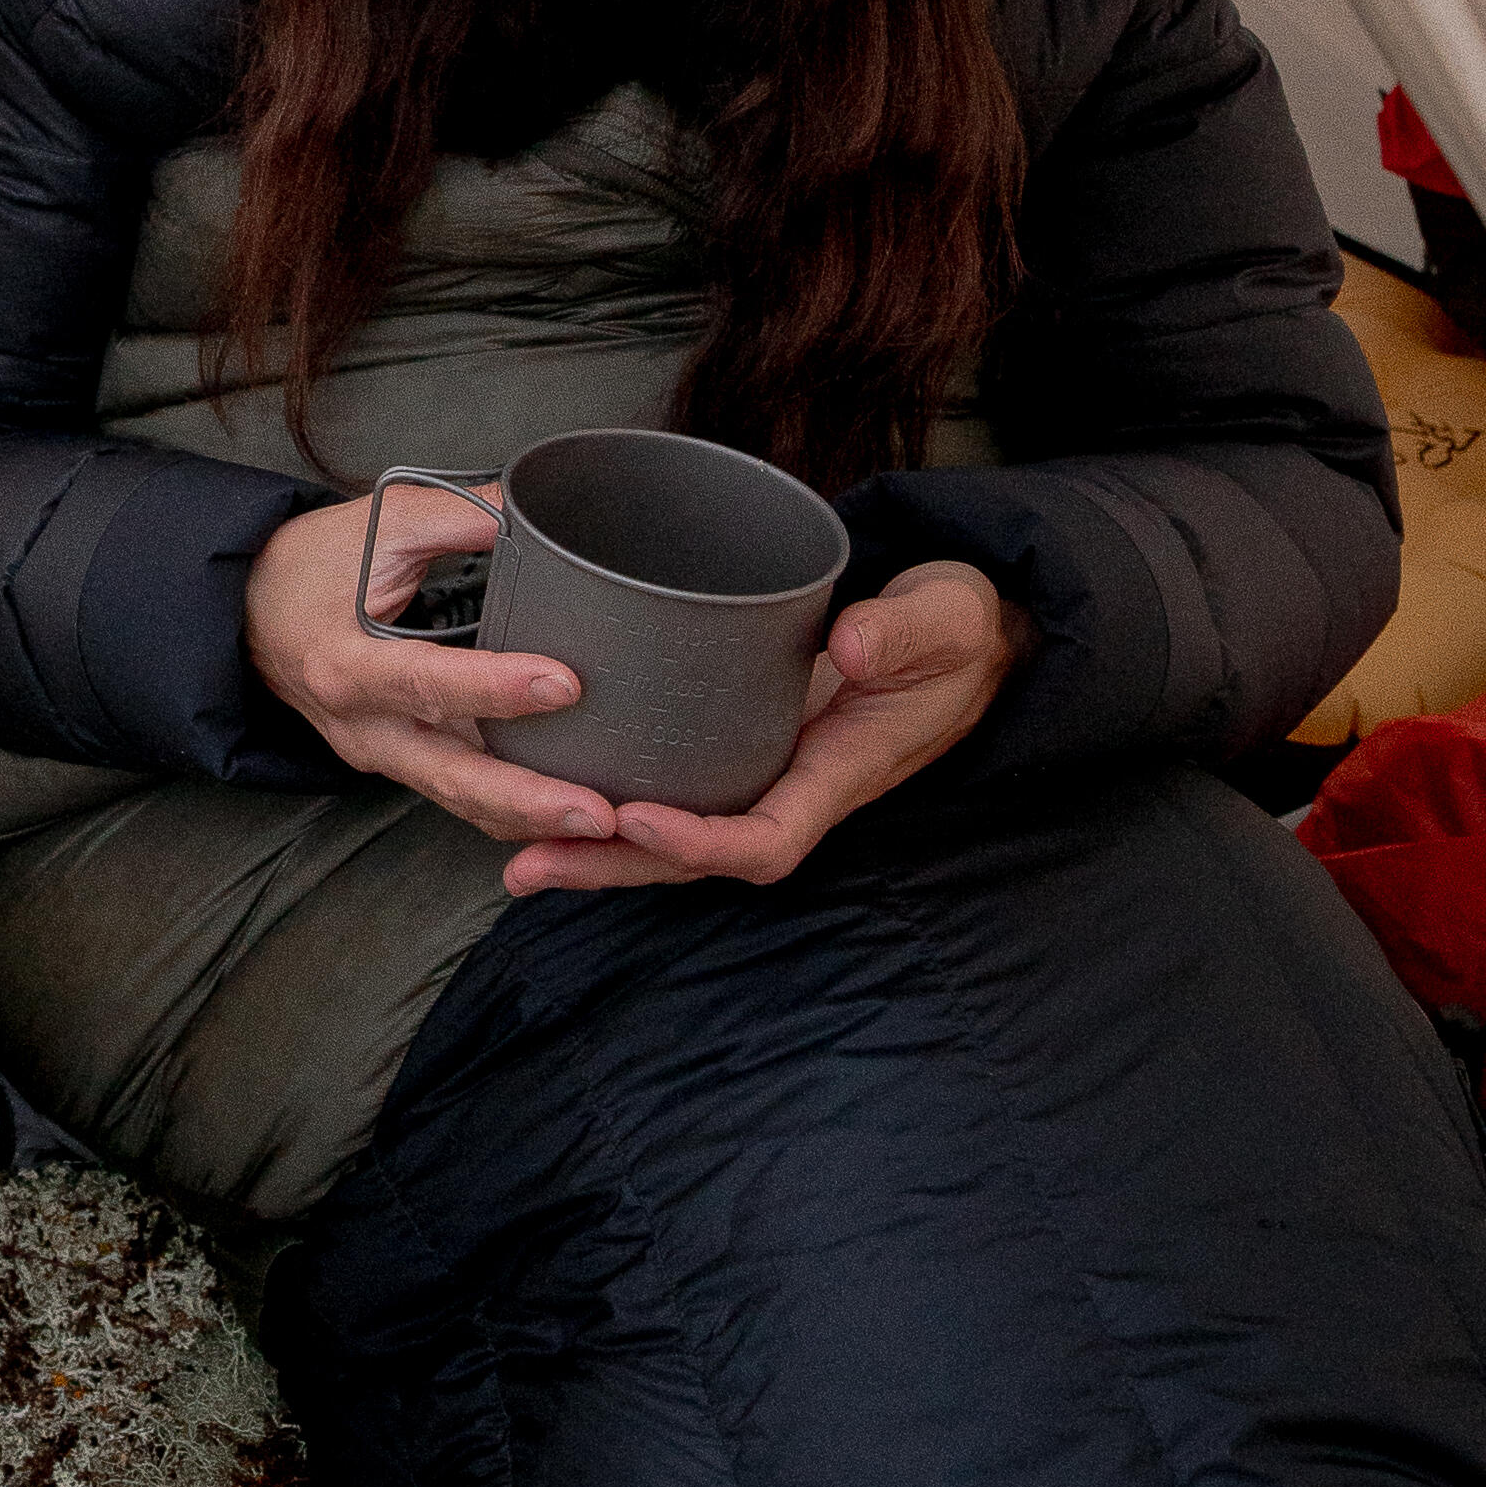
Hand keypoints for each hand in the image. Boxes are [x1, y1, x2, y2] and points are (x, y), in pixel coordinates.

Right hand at [241, 481, 619, 857]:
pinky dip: (512, 813)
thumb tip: (537, 510)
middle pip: (450, 776)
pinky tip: (566, 819)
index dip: (496, 687)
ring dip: (532, 819)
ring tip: (602, 827)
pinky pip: (458, 797)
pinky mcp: (397, 764)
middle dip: (528, 800)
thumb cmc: (309, 566)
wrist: (246, 615)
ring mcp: (378, 754)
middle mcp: (361, 726)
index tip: (564, 684)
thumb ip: (459, 516)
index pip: (427, 681)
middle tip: (599, 812)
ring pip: (461, 800)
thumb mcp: (378, 524)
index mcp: (345, 664)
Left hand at [492, 555, 1036, 900]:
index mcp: (840, 771)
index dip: (701, 843)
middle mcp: (794, 786)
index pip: (766, 838)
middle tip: (528, 864)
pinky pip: (676, 788)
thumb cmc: (956, 632)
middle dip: (615, 867)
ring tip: (515, 851)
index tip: (637, 819)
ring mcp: (765, 769)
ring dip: (597, 847)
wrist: (970, 637)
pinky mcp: (743, 742)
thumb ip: (907, 631)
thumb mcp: (949, 619)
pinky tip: (549, 787)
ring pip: (675, 833)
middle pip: (697, 856)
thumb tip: (851, 644)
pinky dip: (612, 801)